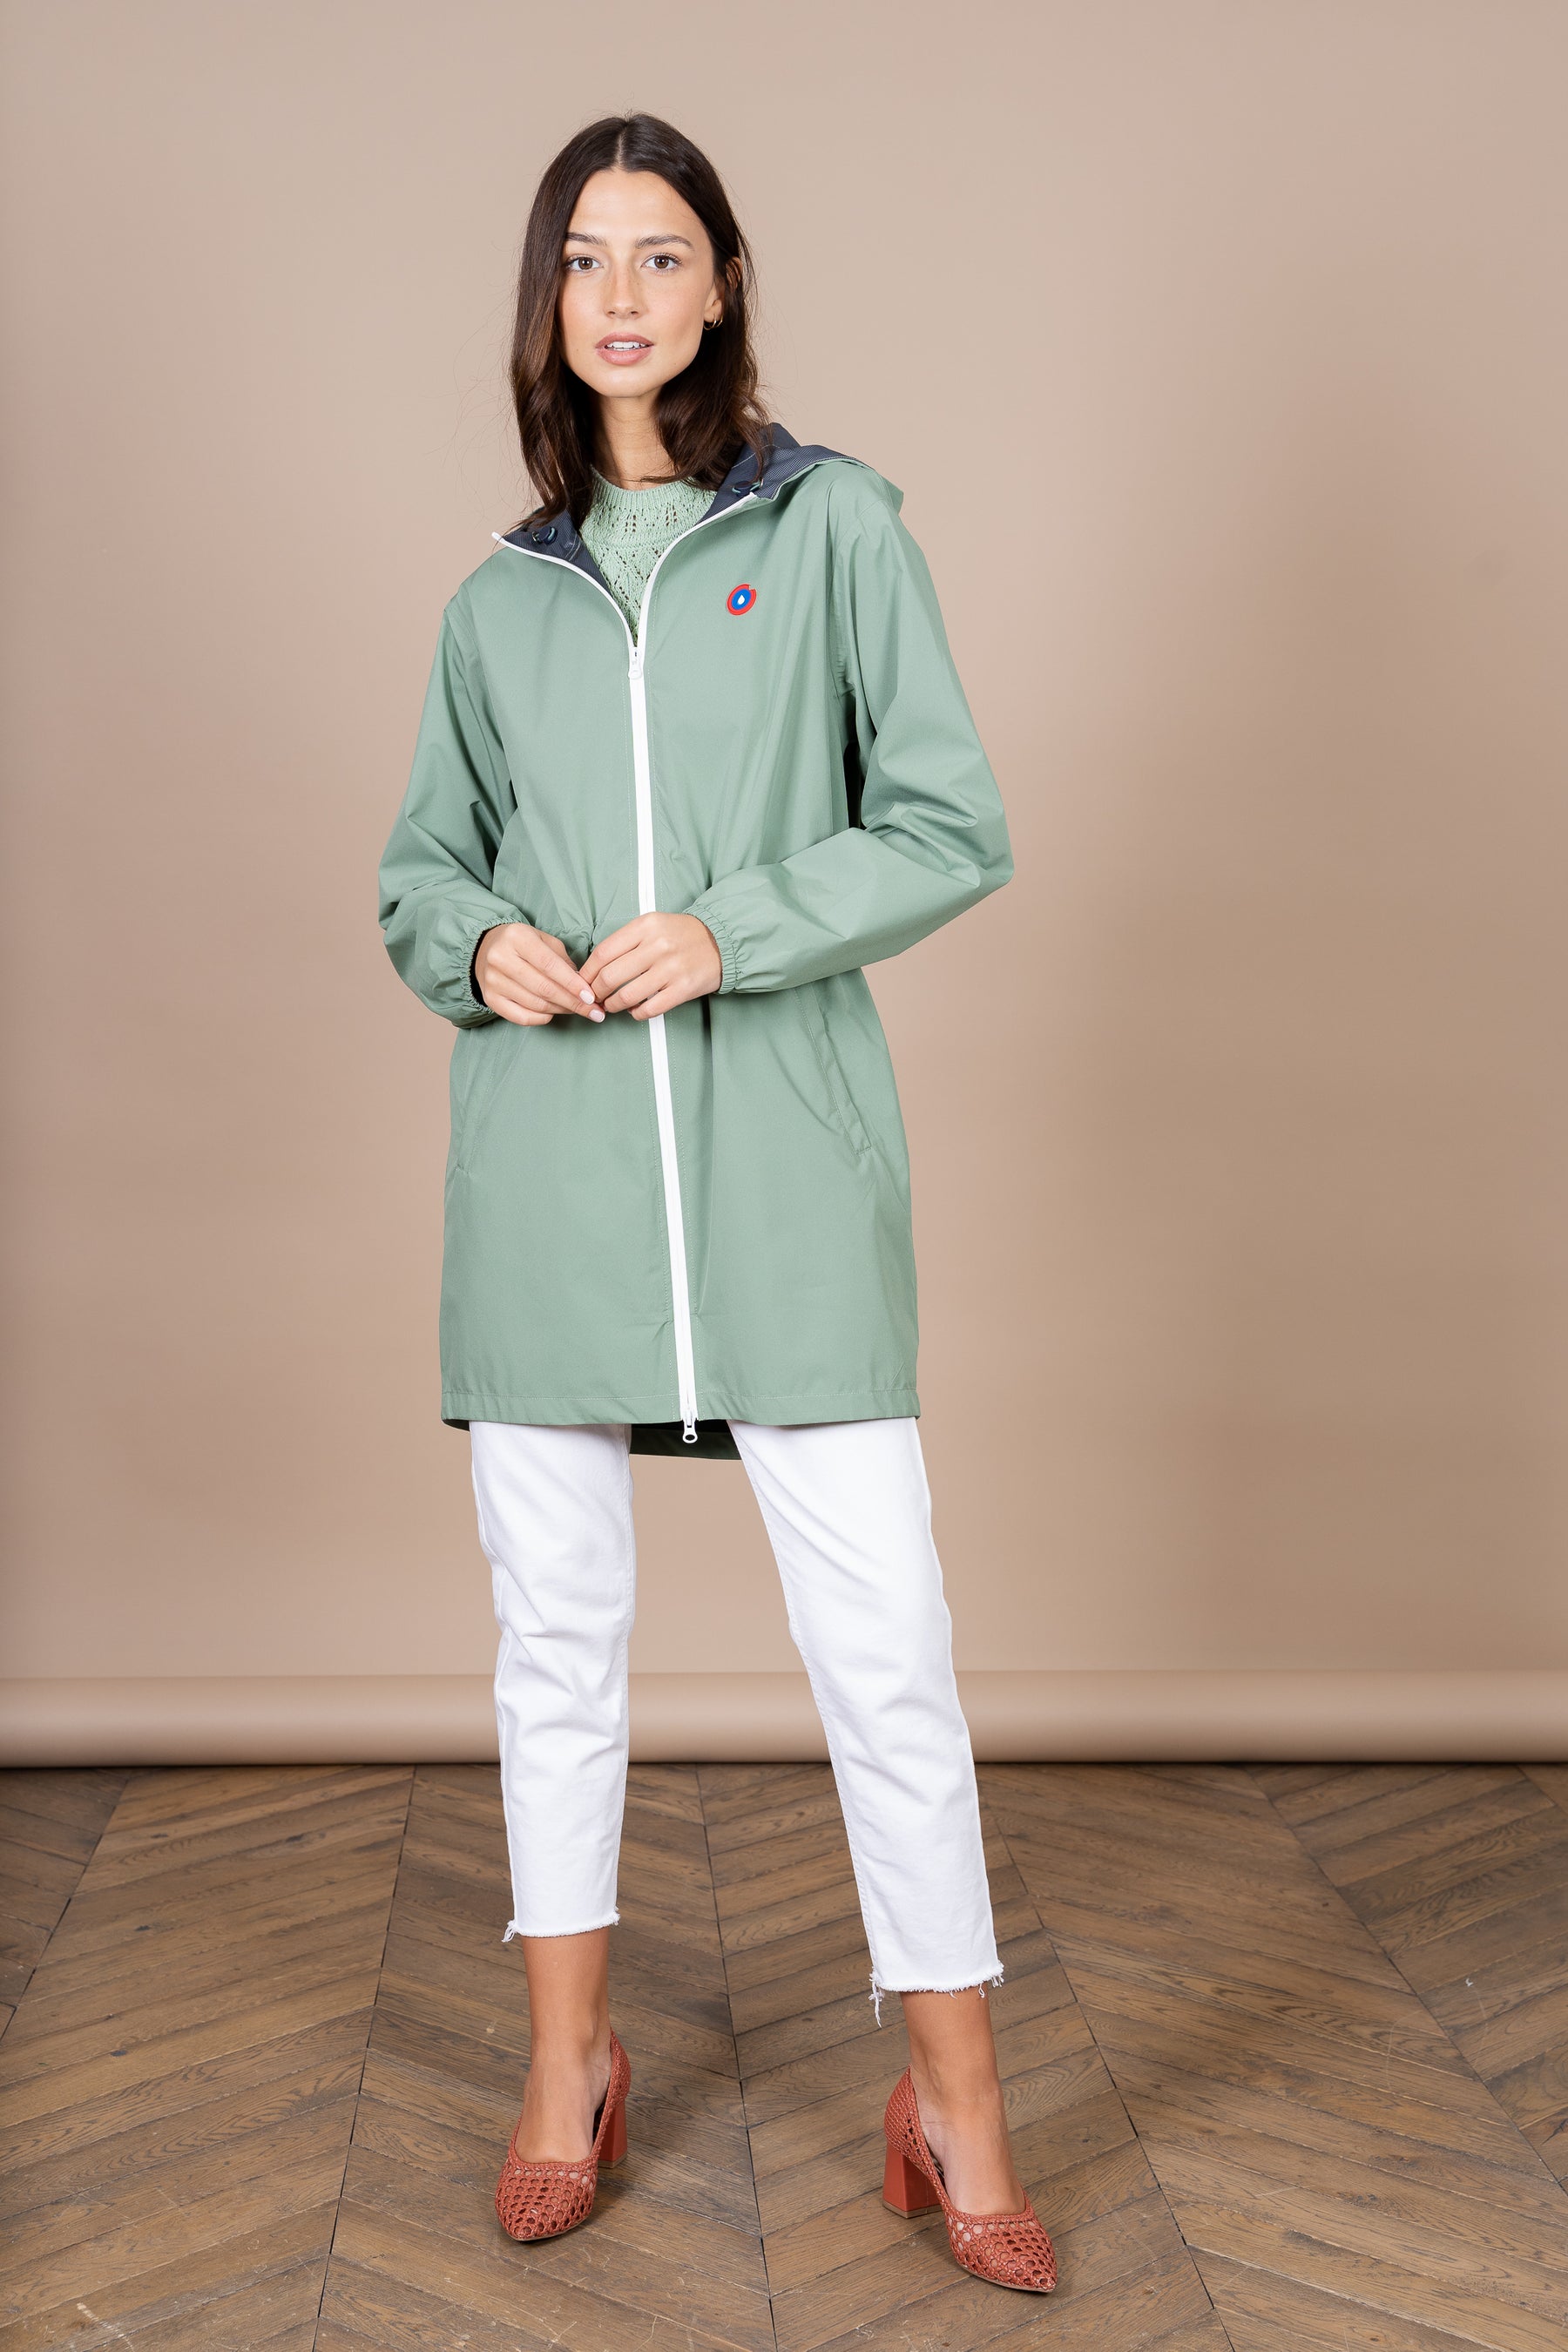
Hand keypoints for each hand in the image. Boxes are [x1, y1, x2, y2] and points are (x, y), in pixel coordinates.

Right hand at [473, 924, 605, 1025]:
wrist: (486, 948)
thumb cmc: (523, 944)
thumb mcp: (544, 940)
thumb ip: (563, 961)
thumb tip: (583, 987)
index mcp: (517, 937)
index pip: (550, 965)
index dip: (572, 984)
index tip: (591, 997)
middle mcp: (501, 958)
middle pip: (544, 988)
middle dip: (572, 1002)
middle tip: (593, 1011)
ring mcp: (493, 980)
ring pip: (535, 1004)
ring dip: (560, 1010)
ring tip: (576, 1010)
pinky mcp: (490, 998)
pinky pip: (521, 1017)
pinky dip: (542, 1018)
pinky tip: (553, 1013)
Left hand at [579, 913, 721, 1019]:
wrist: (721, 941)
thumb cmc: (681, 935)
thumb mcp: (652, 925)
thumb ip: (626, 941)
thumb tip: (596, 968)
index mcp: (645, 926)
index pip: (603, 953)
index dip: (587, 972)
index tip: (583, 982)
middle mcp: (657, 946)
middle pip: (610, 976)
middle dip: (596, 992)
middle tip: (594, 997)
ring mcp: (671, 969)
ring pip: (627, 996)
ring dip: (613, 1005)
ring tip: (611, 1006)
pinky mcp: (682, 989)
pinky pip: (649, 1009)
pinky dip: (636, 1014)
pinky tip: (634, 1011)